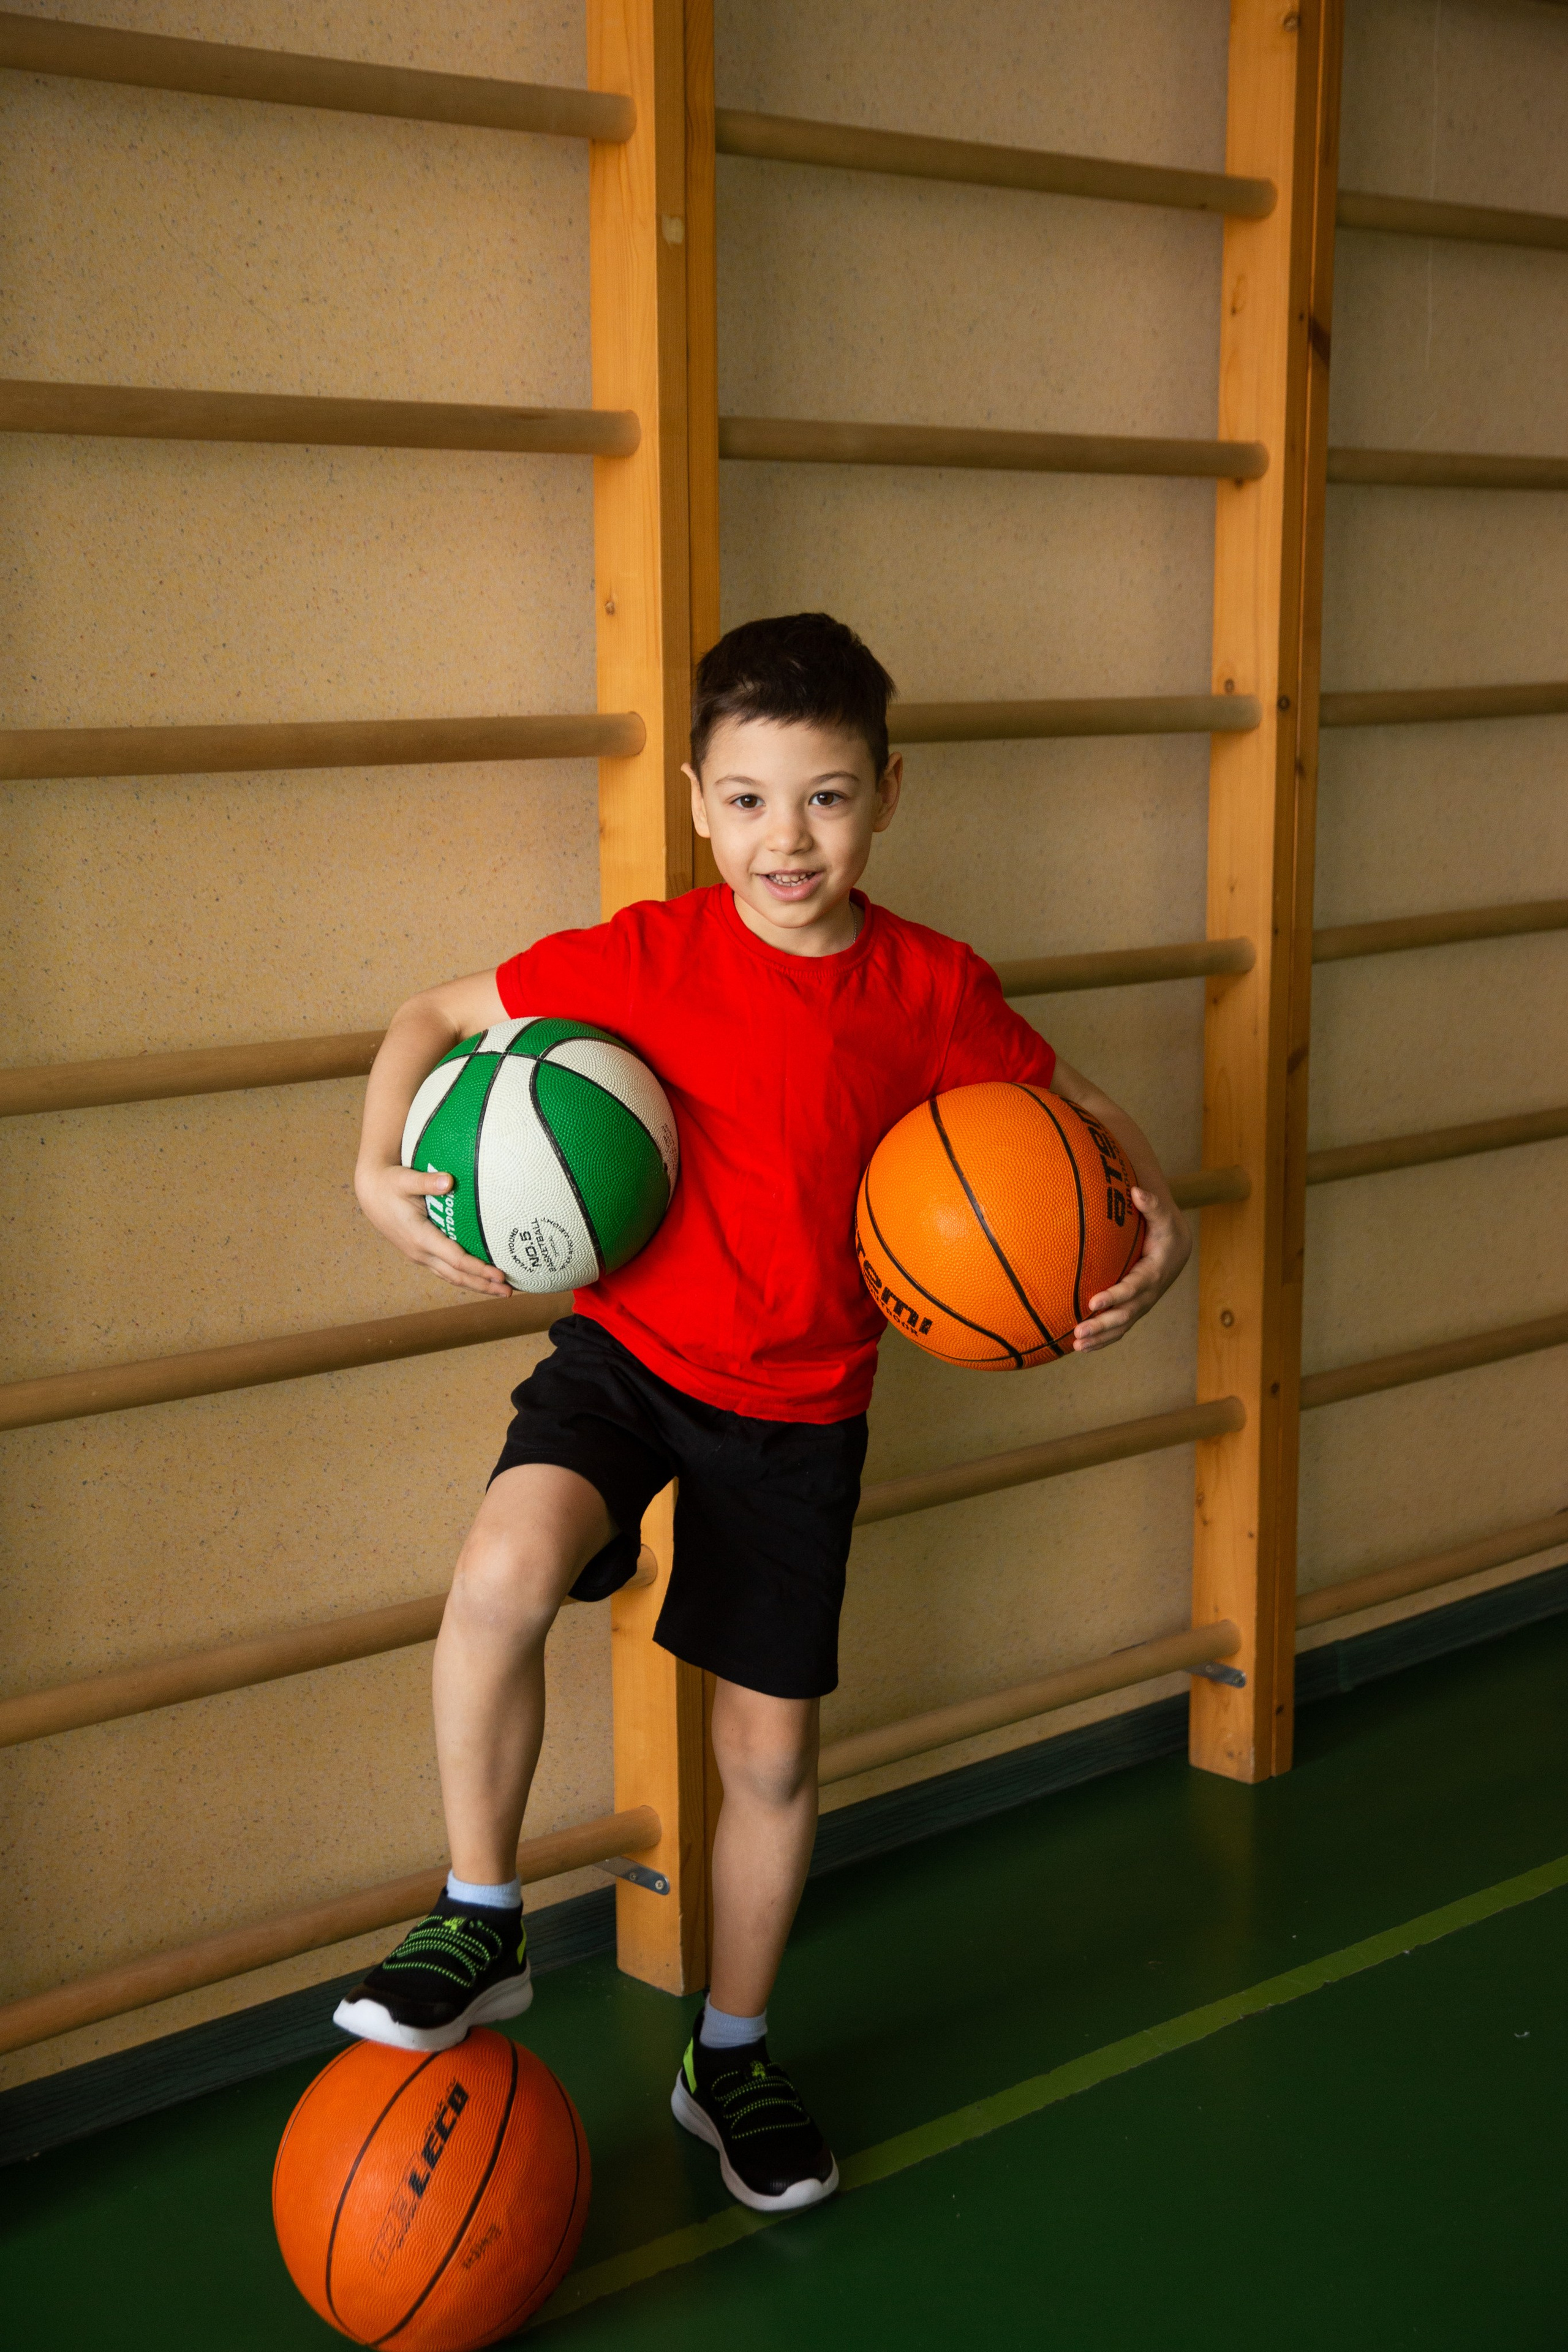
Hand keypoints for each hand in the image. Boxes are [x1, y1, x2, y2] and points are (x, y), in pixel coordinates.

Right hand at [354, 1161, 512, 1298]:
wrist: (371, 1193)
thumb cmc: (390, 1183)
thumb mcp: (405, 1179)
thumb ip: (427, 1182)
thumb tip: (449, 1180)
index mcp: (420, 1237)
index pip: (455, 1259)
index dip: (478, 1269)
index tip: (499, 1274)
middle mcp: (420, 1252)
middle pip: (457, 1276)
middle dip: (483, 1285)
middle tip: (509, 1292)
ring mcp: (420, 1256)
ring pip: (451, 1277)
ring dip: (476, 1286)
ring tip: (501, 1291)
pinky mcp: (422, 1254)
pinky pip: (446, 1271)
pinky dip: (465, 1277)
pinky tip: (480, 1279)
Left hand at [1072, 1186, 1190, 1351]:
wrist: (1176, 1250)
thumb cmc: (1165, 1231)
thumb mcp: (1163, 1217)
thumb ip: (1152, 1206)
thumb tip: (1137, 1191)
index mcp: (1154, 1273)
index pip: (1133, 1288)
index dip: (1115, 1297)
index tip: (1092, 1302)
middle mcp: (1148, 1295)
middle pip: (1125, 1315)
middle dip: (1102, 1325)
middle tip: (1078, 1331)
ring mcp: (1141, 1306)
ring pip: (1121, 1327)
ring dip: (1100, 1338)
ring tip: (1076, 1345)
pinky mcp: (1134, 1310)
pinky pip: (1119, 1329)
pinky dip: (1102, 1340)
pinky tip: (1081, 1347)